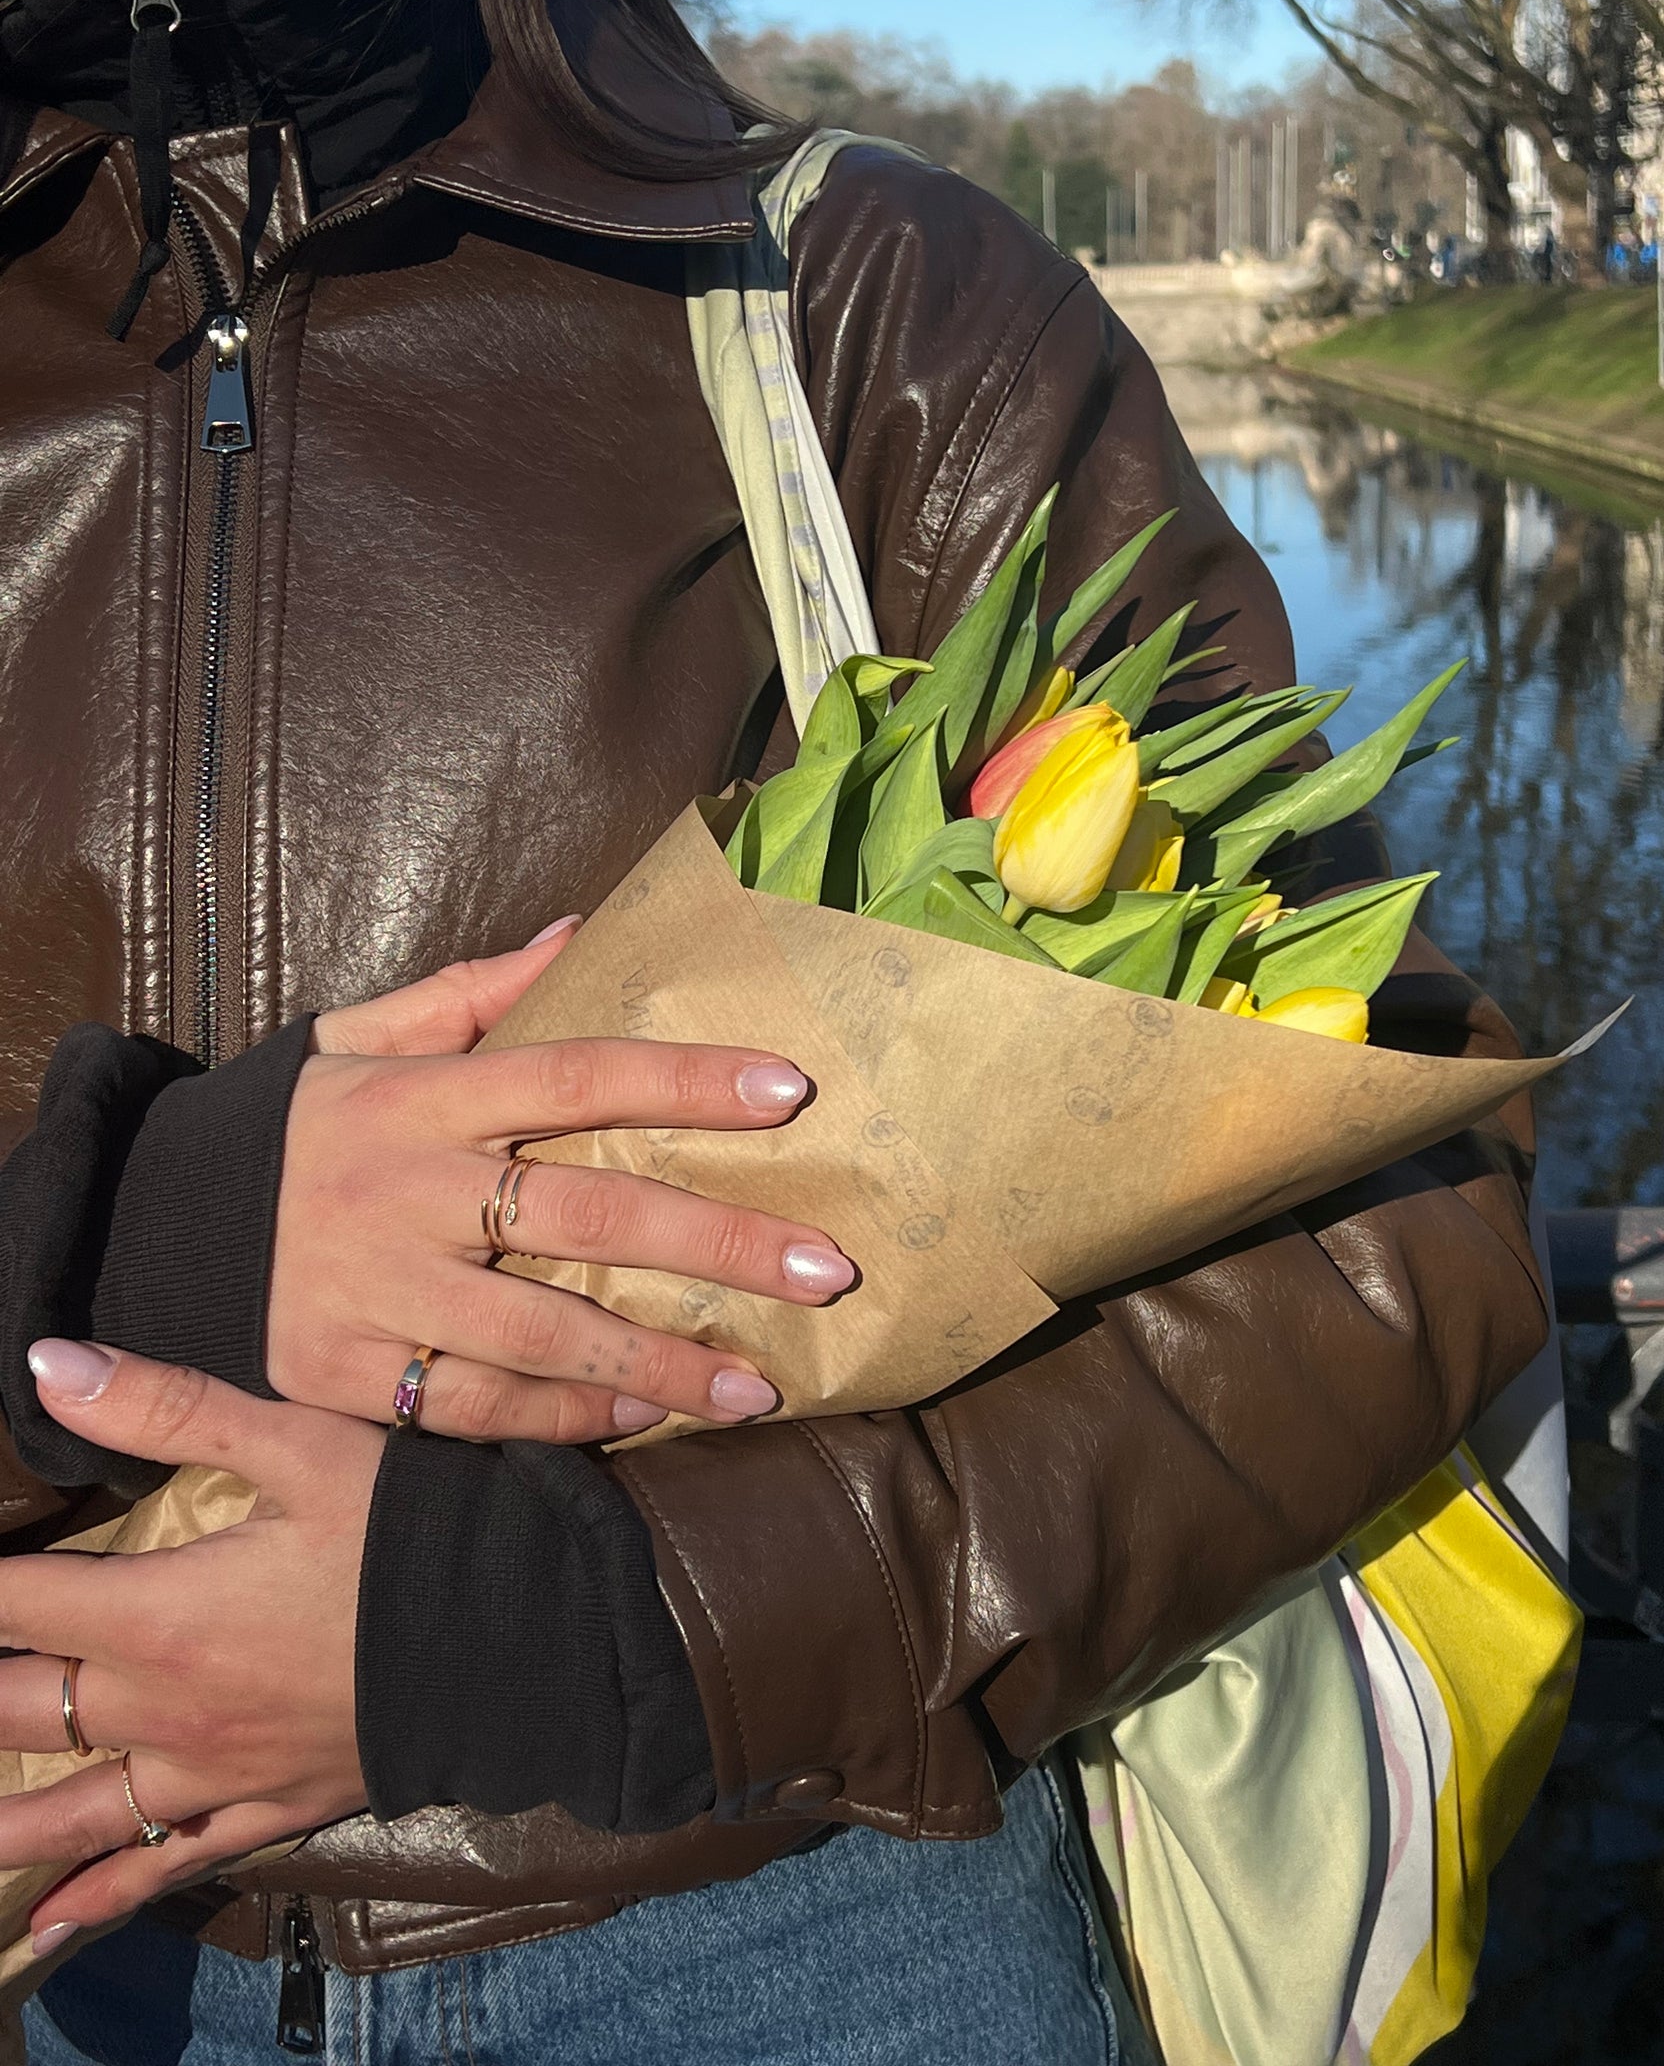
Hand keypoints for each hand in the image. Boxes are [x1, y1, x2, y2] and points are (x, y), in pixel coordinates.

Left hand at [0, 1343, 377, 1954]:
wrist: (528, 1634)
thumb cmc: (413, 1528)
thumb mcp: (300, 1444)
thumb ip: (167, 1409)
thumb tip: (47, 1363)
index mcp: (158, 1615)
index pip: (13, 1601)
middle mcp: (164, 1708)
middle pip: (16, 1712)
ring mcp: (214, 1771)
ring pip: (72, 1809)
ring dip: (4, 1819)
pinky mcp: (268, 1807)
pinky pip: (166, 1861)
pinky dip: (98, 1893)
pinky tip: (49, 1921)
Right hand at [271, 920, 855, 1442]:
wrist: (150, 1229)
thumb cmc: (295, 1129)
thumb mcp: (362, 1037)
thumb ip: (474, 994)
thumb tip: (588, 931)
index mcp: (420, 1096)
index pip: (574, 1073)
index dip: (685, 1081)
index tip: (789, 1091)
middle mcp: (405, 1191)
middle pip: (585, 1213)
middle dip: (716, 1241)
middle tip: (826, 1267)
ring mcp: (374, 1290)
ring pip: (541, 1330)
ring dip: (660, 1362)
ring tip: (757, 1385)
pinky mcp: (344, 1376)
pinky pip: (473, 1406)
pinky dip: (563, 1418)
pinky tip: (644, 1420)